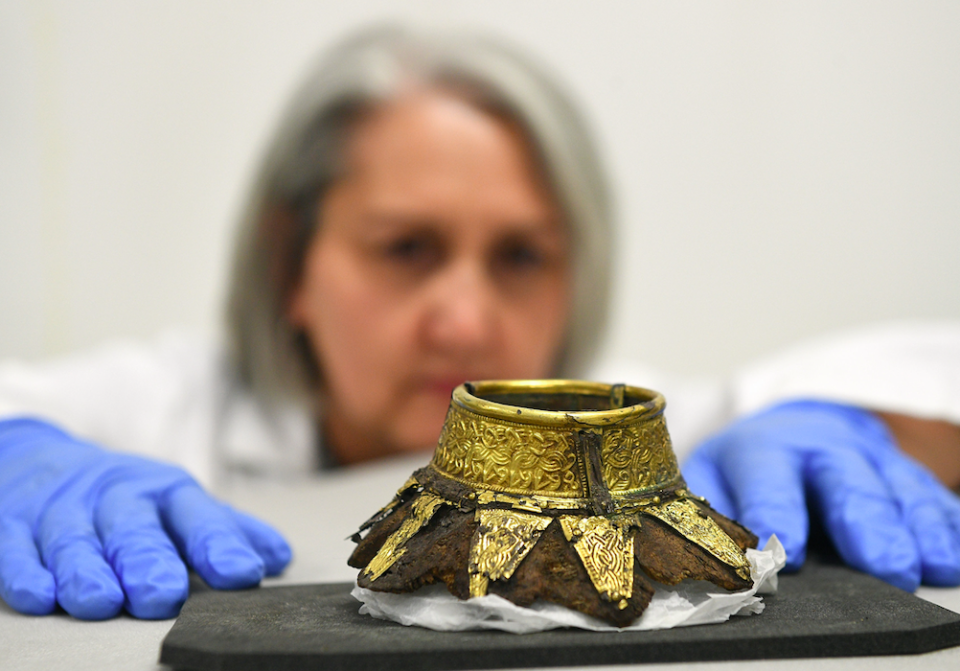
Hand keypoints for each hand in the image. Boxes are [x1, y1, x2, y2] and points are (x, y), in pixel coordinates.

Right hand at [0, 418, 290, 619]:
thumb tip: (279, 557)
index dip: (220, 544)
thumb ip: (225, 531)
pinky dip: (27, 572)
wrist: (40, 462)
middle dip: (148, 560)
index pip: (197, 516)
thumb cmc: (126, 498)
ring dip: (86, 572)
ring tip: (102, 602)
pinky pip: (16, 550)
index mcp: (165, 493)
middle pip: (133, 528)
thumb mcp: (177, 505)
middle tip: (162, 595)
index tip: (243, 573)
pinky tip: (40, 595)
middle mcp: (117, 499)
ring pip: (74, 541)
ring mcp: (63, 512)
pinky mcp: (14, 527)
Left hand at [682, 400, 959, 590]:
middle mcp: (819, 448)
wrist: (793, 429)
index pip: (769, 479)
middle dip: (867, 525)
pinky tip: (953, 555)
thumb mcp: (713, 478)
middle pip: (846, 482)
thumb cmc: (747, 469)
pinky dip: (946, 523)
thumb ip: (710, 513)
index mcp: (762, 448)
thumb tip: (703, 560)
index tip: (789, 551)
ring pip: (897, 488)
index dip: (778, 511)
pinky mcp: (901, 472)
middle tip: (885, 566)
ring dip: (917, 527)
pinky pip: (930, 493)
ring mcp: (867, 457)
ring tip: (930, 566)